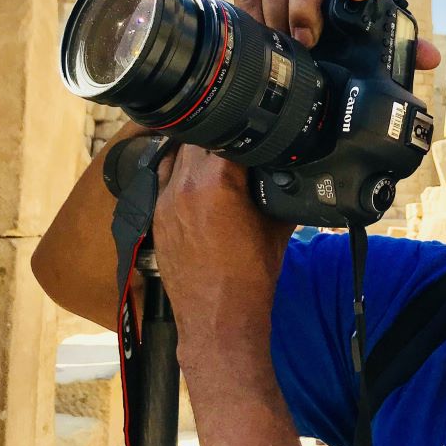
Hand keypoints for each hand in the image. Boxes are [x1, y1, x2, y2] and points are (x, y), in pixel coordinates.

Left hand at [152, 144, 293, 360]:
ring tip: (220, 157)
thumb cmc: (250, 280)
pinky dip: (182, 173)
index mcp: (216, 184)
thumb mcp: (277, 227)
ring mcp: (165, 201)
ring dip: (197, 150)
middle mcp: (184, 187)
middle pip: (198, 136)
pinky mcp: (156, 216)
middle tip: (241, 141)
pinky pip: (166, 178)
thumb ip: (279, 190)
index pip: (227, 132)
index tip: (258, 128)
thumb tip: (288, 169)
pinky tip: (200, 182)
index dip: (246, 126)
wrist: (219, 319)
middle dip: (220, 135)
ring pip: (177, 153)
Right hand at [233, 0, 440, 68]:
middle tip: (308, 39)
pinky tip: (258, 29)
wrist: (297, 32)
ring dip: (278, 9)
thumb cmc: (338, 33)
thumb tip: (429, 57)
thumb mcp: (366, 40)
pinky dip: (251, 6)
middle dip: (306, 2)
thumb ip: (398, 46)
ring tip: (285, 41)